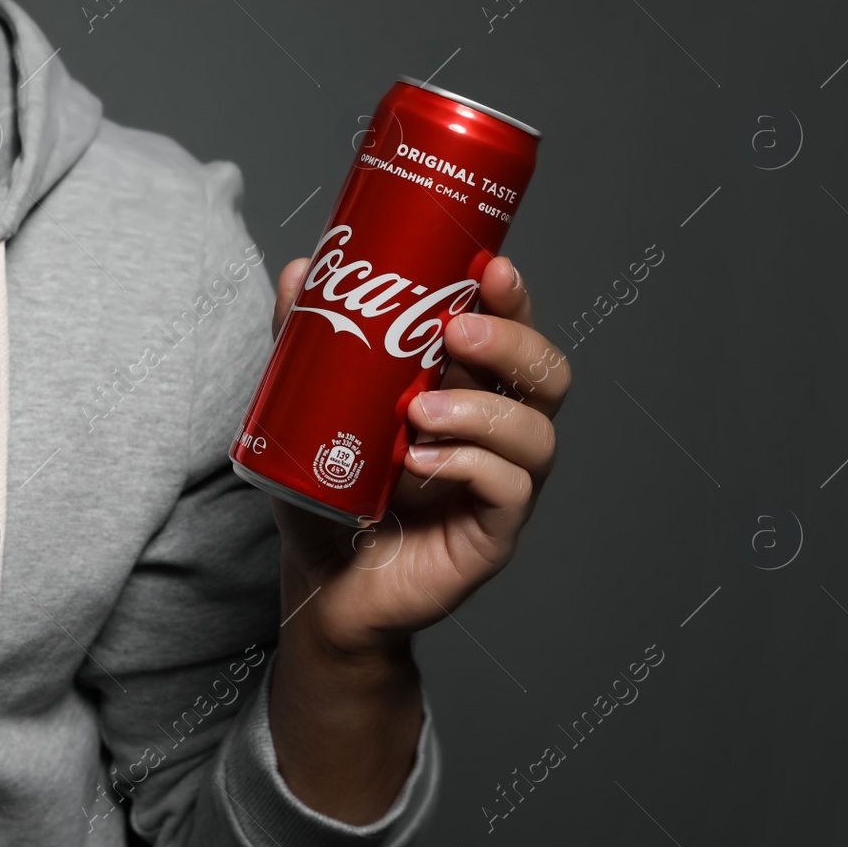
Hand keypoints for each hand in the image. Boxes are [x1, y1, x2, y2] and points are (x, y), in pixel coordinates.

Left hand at [263, 254, 569, 823]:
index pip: (513, 333)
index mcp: (467, 390)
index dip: (513, 298)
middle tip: (456, 332)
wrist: (319, 579)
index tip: (488, 267)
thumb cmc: (328, 492)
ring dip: (482, 411)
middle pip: (547, 375)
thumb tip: (300, 268)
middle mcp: (496, 433)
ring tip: (418, 411)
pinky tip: (421, 464)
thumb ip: (308, 340)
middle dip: (513, 343)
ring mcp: (501, 485)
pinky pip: (508, 491)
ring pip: (536, 434)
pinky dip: (468, 466)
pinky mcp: (492, 535)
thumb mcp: (308, 407)